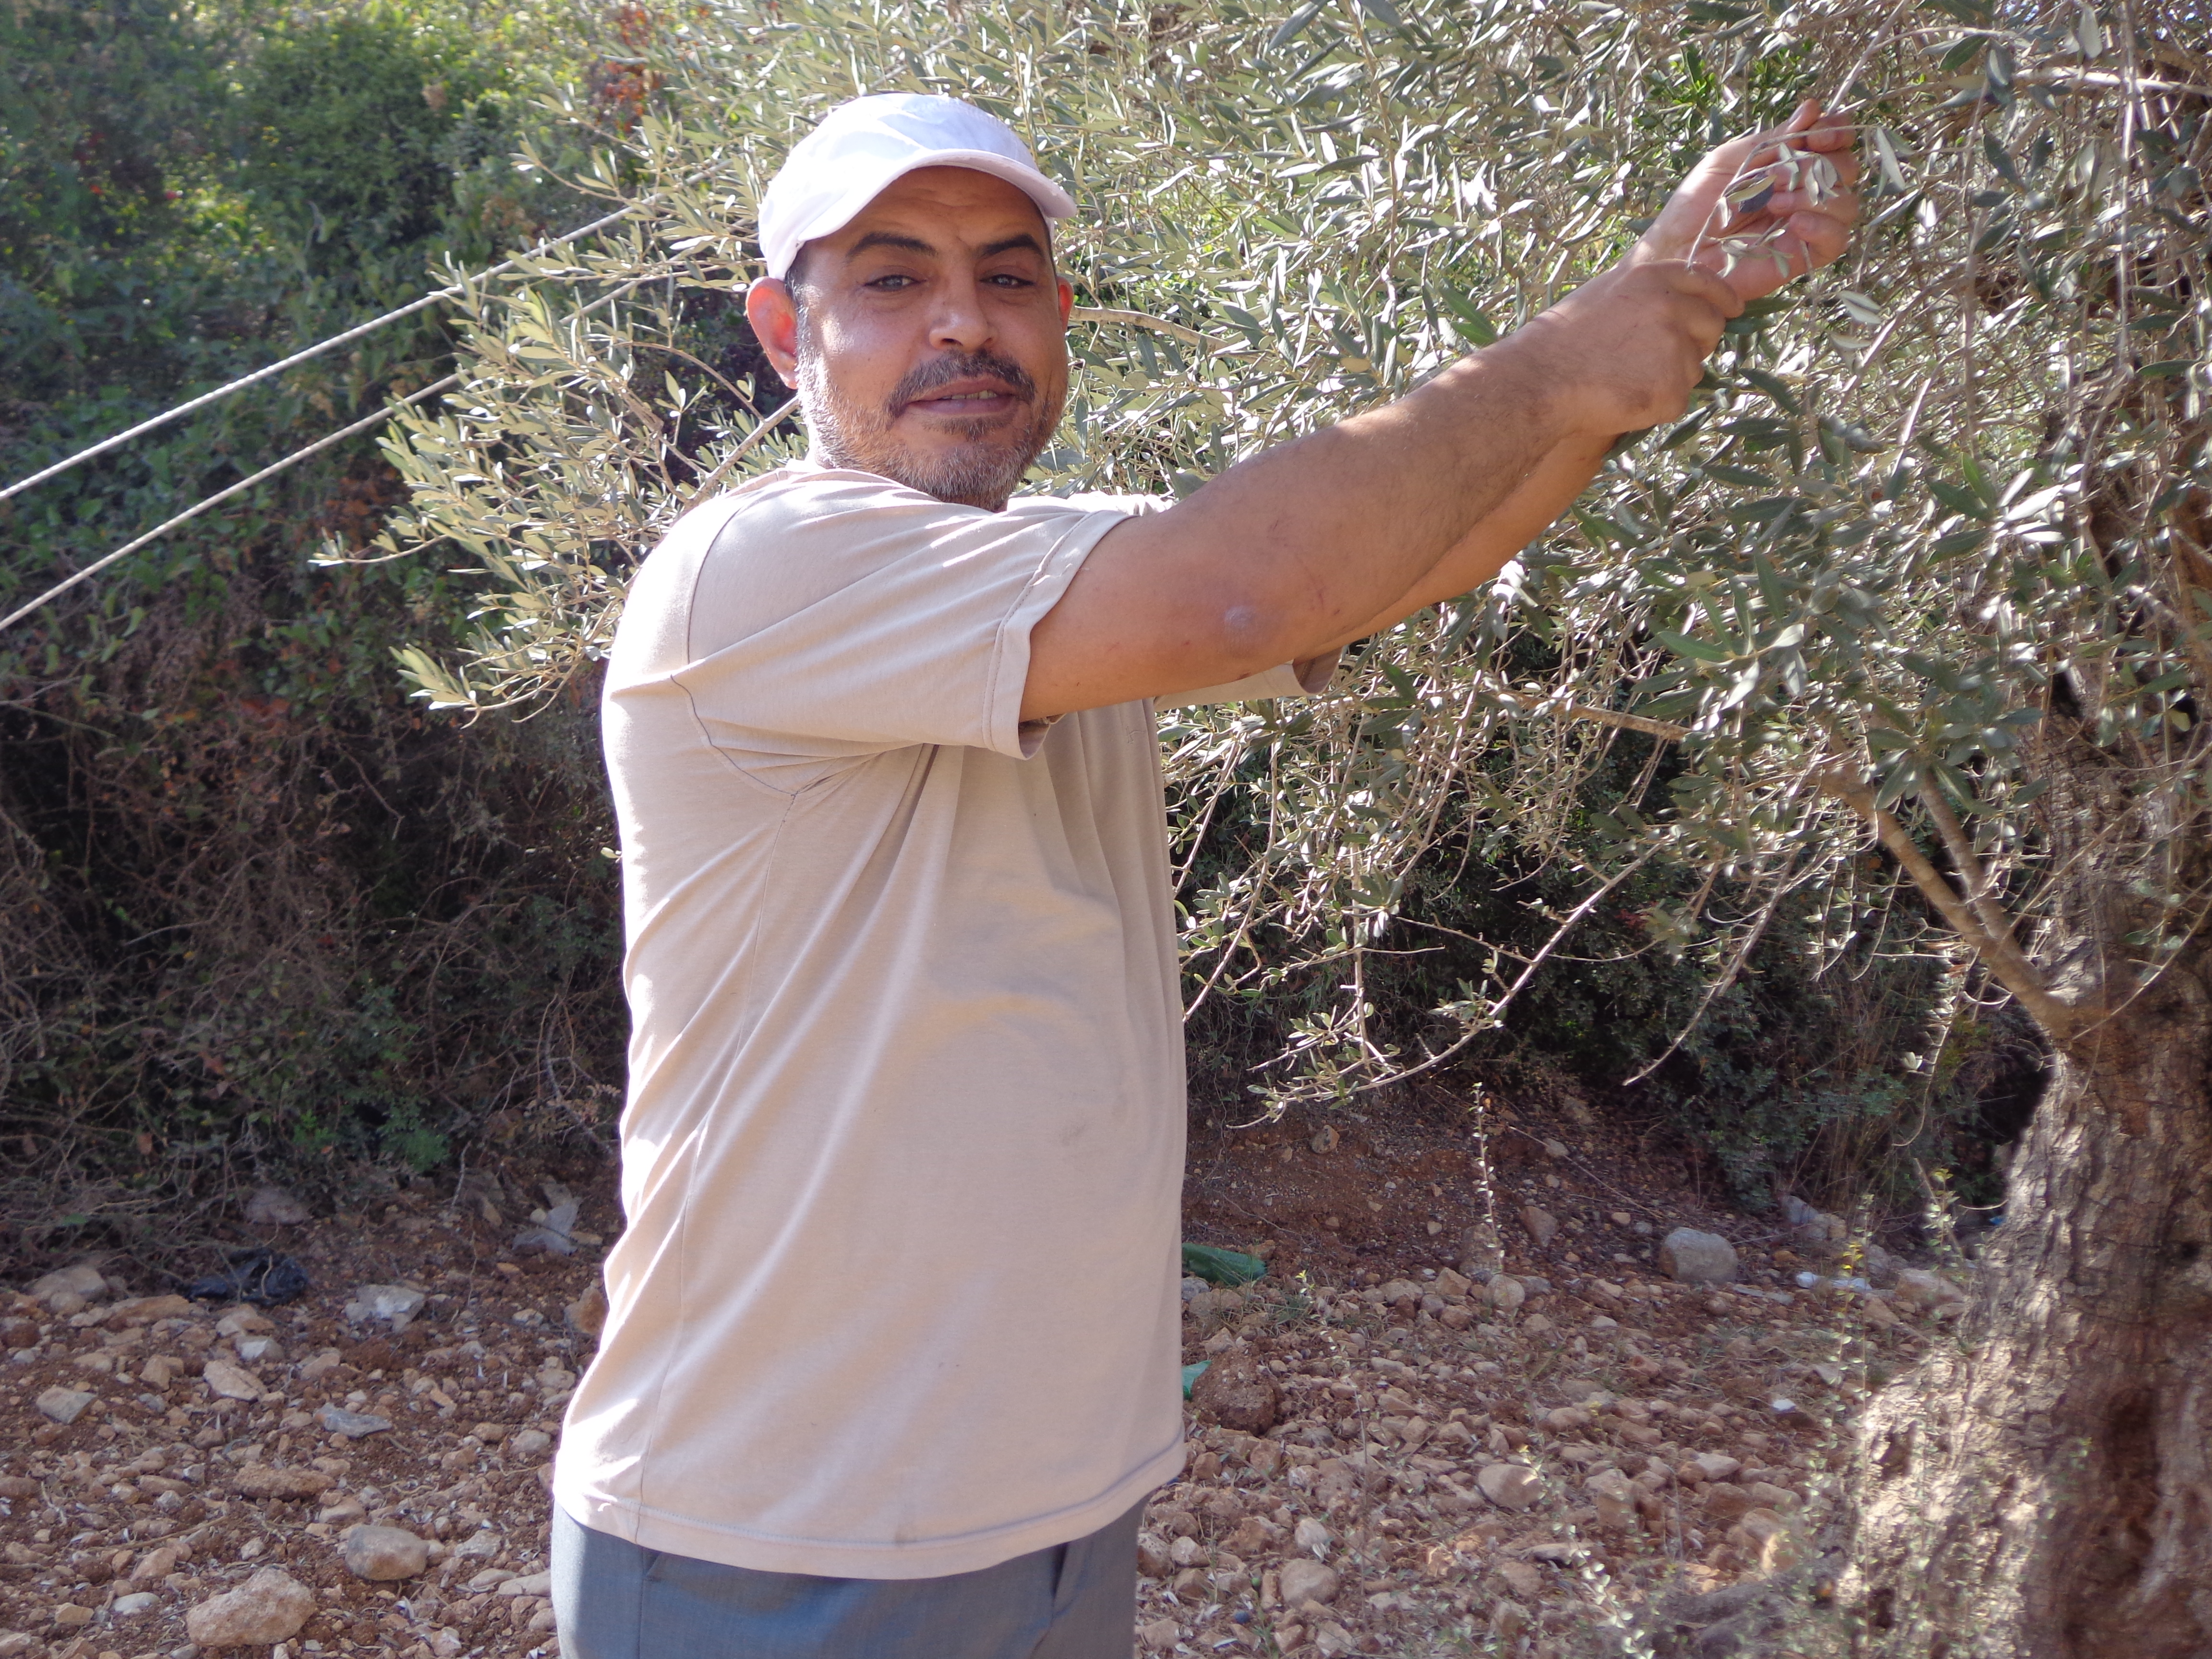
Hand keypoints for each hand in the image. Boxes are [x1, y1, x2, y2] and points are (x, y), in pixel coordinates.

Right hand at [1505, 256, 1743, 438]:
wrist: (1539, 383)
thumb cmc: (1560, 340)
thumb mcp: (1605, 292)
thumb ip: (1647, 291)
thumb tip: (1680, 298)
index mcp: (1655, 278)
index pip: (1708, 283)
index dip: (1723, 298)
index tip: (1732, 309)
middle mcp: (1672, 308)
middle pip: (1712, 325)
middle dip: (1695, 341)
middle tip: (1655, 358)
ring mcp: (1676, 350)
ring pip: (1695, 366)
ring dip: (1671, 375)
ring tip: (1625, 379)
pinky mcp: (1673, 390)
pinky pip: (1678, 399)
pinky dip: (1657, 405)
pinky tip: (1624, 398)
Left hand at [1642, 100, 1861, 300]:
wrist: (1675, 251)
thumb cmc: (1695, 205)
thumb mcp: (1730, 159)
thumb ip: (1773, 138)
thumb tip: (1813, 109)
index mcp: (1790, 165)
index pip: (1834, 142)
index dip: (1835, 133)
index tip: (1816, 135)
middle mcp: (1804, 193)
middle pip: (1845, 169)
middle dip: (1817, 165)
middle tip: (1773, 177)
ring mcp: (1805, 225)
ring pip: (1846, 204)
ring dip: (1813, 196)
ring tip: (1772, 202)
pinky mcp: (1801, 256)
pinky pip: (1836, 240)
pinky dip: (1822, 226)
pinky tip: (1794, 223)